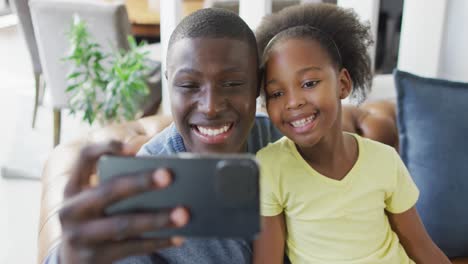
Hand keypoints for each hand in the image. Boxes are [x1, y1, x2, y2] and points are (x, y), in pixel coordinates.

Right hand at [58, 141, 189, 263]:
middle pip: (109, 190)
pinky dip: (157, 241)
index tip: (134, 148)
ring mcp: (79, 236)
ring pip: (123, 224)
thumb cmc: (94, 220)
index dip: (106, 148)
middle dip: (141, 182)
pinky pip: (132, 248)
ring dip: (157, 219)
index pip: (85, 157)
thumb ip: (116, 186)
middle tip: (169, 175)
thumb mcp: (92, 201)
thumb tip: (164, 179)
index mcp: (73, 187)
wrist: (70, 262)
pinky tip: (179, 237)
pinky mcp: (93, 258)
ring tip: (184, 213)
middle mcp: (71, 210)